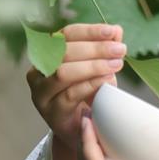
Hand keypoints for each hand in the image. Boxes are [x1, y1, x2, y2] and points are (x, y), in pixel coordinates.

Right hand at [27, 23, 125, 150]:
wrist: (80, 128)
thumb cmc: (88, 92)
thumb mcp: (98, 67)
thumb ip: (105, 48)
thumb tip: (116, 31)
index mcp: (48, 53)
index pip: (66, 34)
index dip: (89, 31)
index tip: (112, 31)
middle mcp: (38, 71)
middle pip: (63, 52)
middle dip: (95, 48)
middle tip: (119, 49)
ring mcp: (41, 92)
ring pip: (63, 73)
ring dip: (93, 66)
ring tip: (116, 64)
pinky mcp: (50, 112)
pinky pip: (69, 94)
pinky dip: (90, 84)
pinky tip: (107, 80)